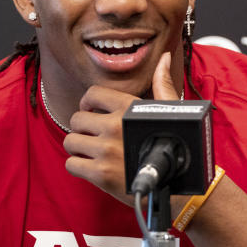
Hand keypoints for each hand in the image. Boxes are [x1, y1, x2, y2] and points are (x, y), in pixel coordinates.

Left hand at [64, 52, 180, 204]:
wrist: (176, 187)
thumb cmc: (173, 148)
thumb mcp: (168, 113)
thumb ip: (162, 84)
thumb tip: (165, 58)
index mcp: (129, 109)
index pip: (92, 94)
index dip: (87, 103)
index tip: (91, 111)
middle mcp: (115, 127)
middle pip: (77, 119)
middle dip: (82, 128)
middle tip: (92, 136)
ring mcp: (106, 151)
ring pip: (70, 141)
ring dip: (78, 147)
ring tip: (91, 152)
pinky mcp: (100, 174)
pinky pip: (71, 164)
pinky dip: (78, 167)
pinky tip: (92, 167)